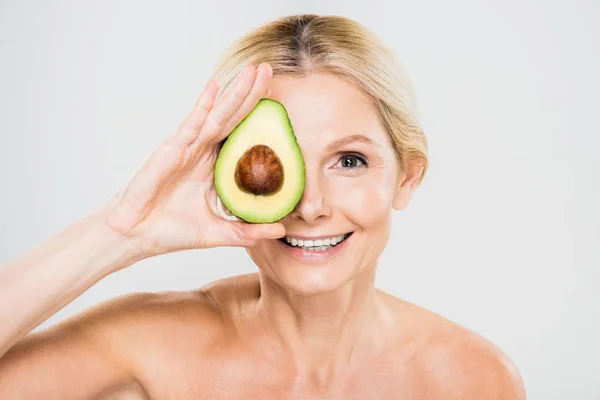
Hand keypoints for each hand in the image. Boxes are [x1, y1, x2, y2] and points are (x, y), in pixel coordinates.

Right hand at [102, 63, 284, 257]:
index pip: (243, 137)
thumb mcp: (219, 233)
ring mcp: (187, 148)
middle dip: (252, 93)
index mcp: (216, 169)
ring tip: (253, 70)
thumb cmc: (171, 232)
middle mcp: (203, 153)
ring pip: (217, 115)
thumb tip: (280, 228)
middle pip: (233, 118)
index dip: (260, 119)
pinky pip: (191, 124)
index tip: (280, 101)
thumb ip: (248, 230)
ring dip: (235, 92)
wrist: (137, 236)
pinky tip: (214, 86)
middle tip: (269, 70)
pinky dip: (202, 104)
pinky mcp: (171, 150)